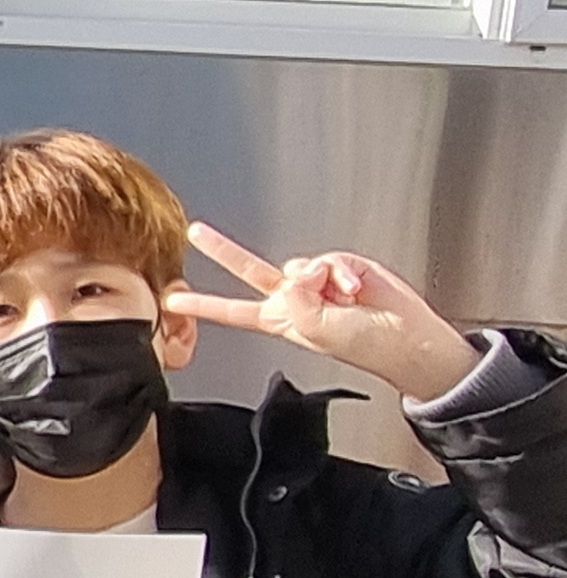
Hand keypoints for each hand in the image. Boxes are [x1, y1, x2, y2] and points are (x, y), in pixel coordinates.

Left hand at [168, 221, 481, 401]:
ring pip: (299, 264)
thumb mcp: (319, 331)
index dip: (204, 305)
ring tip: (344, 299)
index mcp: (281, 320)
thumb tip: (292, 276)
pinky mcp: (340, 267)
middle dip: (223, 251)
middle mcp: (293, 298)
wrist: (404, 336)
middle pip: (250, 270)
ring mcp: (316, 282)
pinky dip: (343, 273)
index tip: (173, 299)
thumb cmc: (364, 344)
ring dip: (321, 279)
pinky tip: (356, 289)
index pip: (234, 311)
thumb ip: (298, 303)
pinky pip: (329, 260)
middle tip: (196, 233)